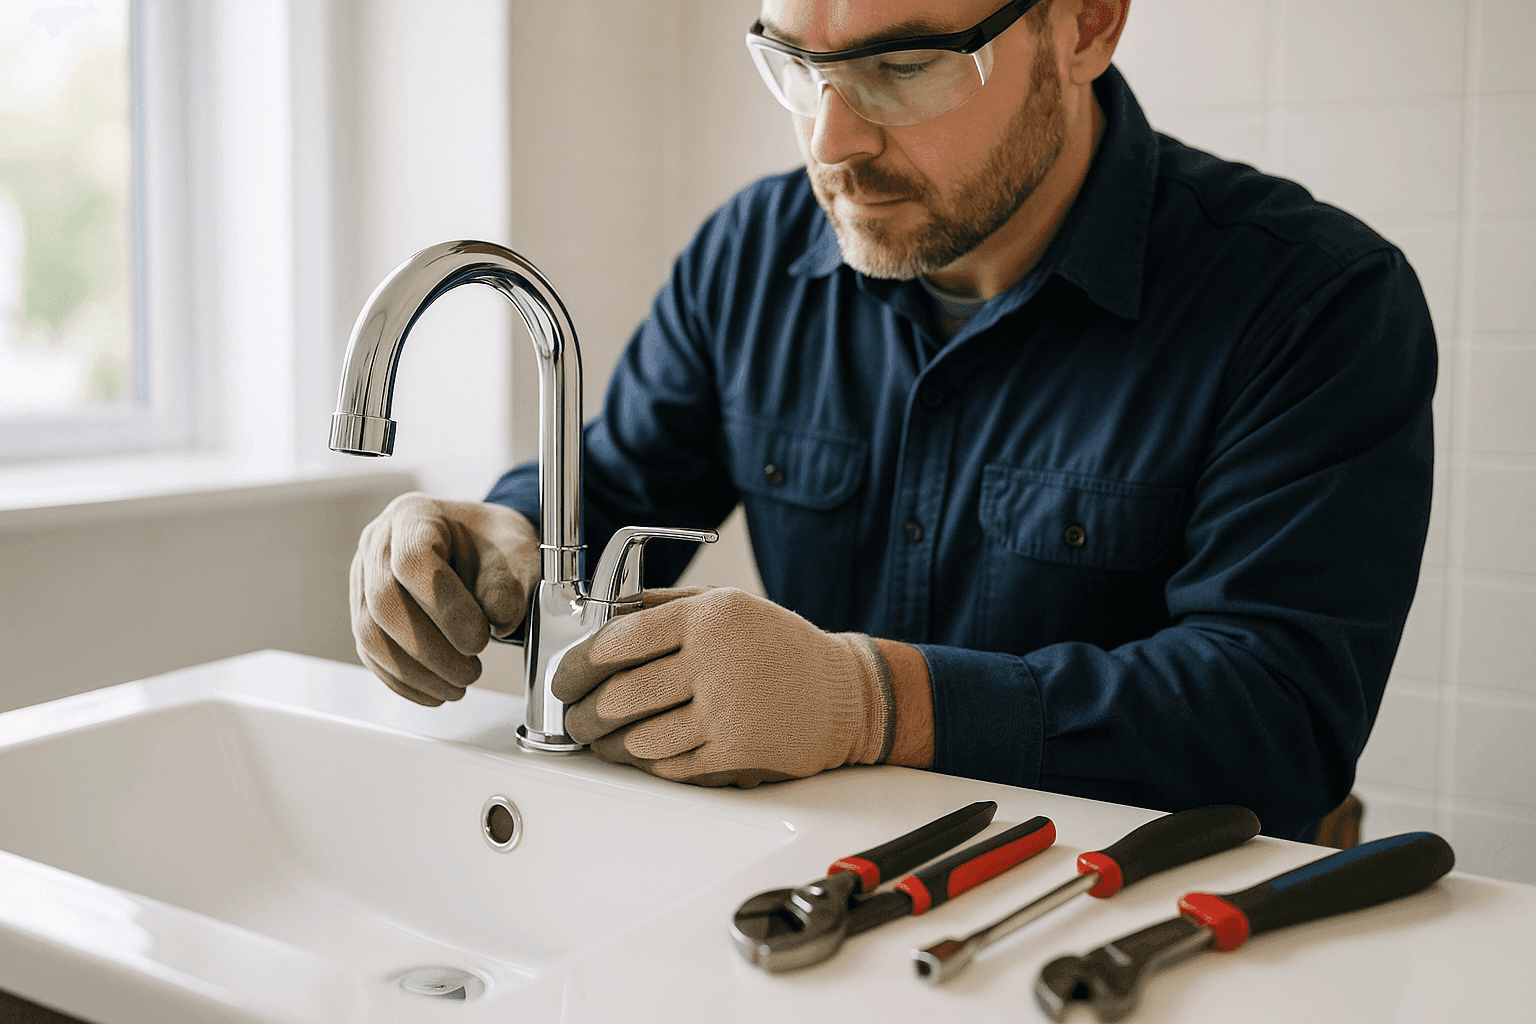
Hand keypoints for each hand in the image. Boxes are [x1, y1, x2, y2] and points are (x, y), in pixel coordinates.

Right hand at [351, 492, 539, 705]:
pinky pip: (371, 653)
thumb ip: (509, 584)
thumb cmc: (493, 542)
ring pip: (371, 635)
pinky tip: (437, 691)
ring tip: (459, 685)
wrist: (479, 544)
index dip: (445, 607)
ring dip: (416, 672)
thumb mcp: (515, 551)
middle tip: (471, 671)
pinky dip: (404, 680)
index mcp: (415, 516)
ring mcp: (364, 579)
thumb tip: (497, 620)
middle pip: (385, 604)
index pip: (413, 562)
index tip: (479, 639)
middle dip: (431, 650)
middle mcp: (378, 544)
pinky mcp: (363, 612)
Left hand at [550, 587, 894, 786]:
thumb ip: (663, 607)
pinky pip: (669, 766)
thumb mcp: (728, 604)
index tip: (565, 679)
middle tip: (574, 719)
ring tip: (602, 741)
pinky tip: (642, 753)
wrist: (845, 694)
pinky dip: (647, 763)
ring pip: (638, 739)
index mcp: (708, 617)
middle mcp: (715, 662)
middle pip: (620, 697)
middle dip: (583, 715)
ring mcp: (726, 712)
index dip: (578, 666)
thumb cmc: (779, 647)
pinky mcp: (735, 754)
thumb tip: (600, 617)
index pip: (618, 642)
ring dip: (609, 745)